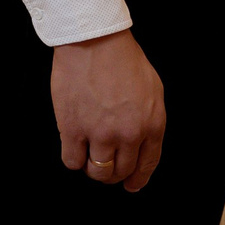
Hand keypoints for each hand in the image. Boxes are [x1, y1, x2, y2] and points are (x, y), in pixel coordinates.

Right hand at [51, 28, 164, 190]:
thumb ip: (150, 118)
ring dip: (93, 169)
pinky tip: (74, 147)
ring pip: (97, 172)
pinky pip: (72, 162)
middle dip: (115, 173)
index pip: (147, 164)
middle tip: (107, 165)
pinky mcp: (73, 130)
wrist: (95, 39)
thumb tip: (142, 143)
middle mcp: (129, 133)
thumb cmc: (123, 58)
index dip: (138, 179)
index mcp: (152, 123)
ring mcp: (100, 134)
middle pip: (121, 171)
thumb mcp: (152, 87)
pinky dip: (73, 159)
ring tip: (90, 155)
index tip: (131, 185)